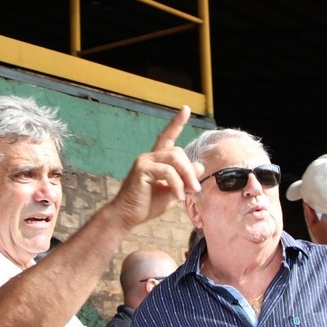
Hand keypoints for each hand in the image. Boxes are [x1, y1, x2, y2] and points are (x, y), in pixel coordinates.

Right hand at [110, 105, 200, 228]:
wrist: (126, 216)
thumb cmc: (147, 205)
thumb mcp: (173, 191)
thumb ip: (184, 178)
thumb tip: (199, 165)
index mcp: (155, 160)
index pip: (167, 137)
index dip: (176, 123)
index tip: (185, 109)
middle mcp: (148, 156)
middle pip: (178, 151)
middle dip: (189, 170)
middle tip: (195, 189)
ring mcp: (144, 161)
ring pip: (175, 158)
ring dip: (186, 176)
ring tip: (188, 192)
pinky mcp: (142, 169)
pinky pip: (167, 172)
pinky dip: (176, 185)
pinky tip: (177, 197)